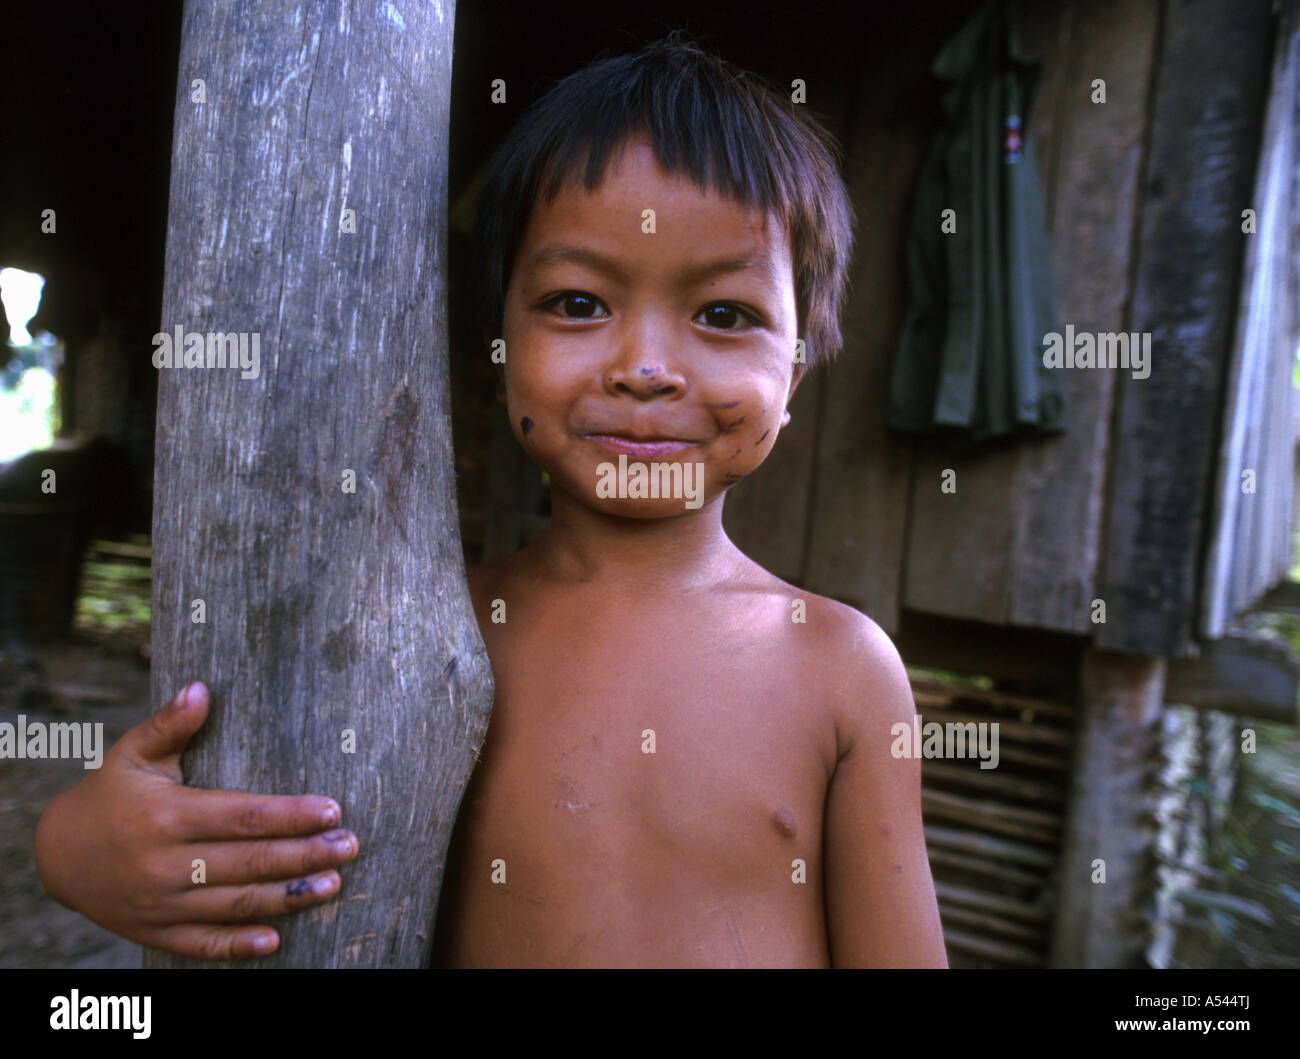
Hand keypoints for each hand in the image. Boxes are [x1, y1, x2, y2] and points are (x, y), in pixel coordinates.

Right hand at [33, 682, 359, 959]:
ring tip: (331, 885)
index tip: (331, 810)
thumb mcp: (132, 755)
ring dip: (287, 897)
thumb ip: (170, 724)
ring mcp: (159, 902)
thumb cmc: (107, 795)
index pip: (243, 816)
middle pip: (248, 861)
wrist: (56, 854)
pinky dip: (237, 945)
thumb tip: (201, 688)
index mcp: (166, 815)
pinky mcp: (154, 931)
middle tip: (348, 846)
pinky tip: (274, 940)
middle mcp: (164, 862)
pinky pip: (201, 943)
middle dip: (304, 854)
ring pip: (234, 904)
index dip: (290, 815)